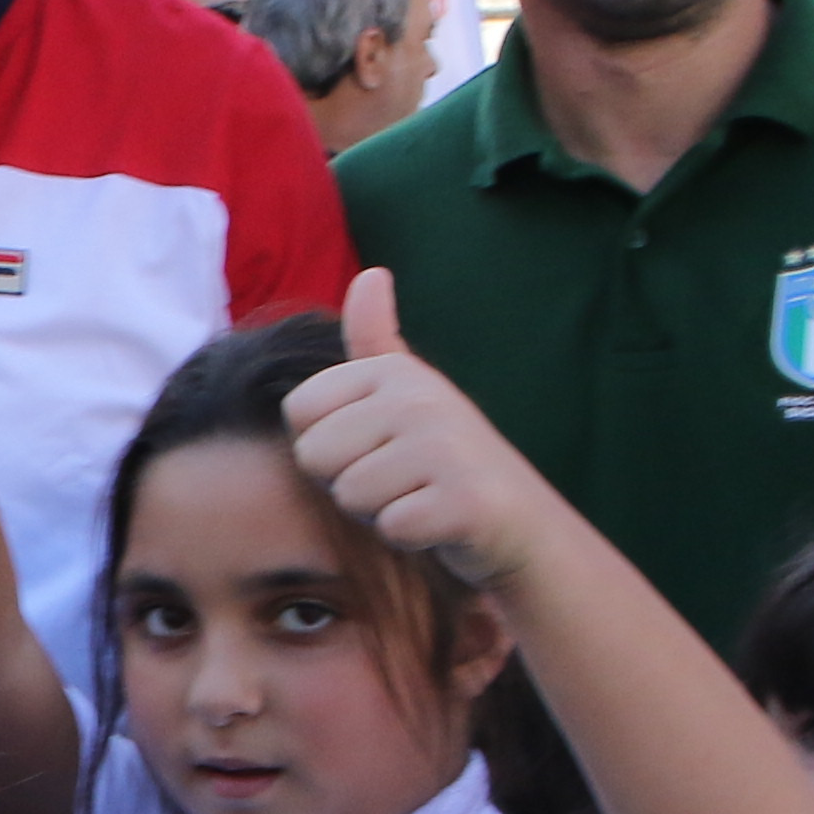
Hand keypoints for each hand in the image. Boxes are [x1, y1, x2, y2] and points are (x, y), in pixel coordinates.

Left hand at [282, 267, 562, 585]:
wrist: (517, 522)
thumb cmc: (444, 463)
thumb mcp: (407, 394)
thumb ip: (376, 340)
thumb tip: (371, 275)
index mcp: (393, 370)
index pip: (297, 413)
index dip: (328, 446)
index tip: (376, 448)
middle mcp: (419, 396)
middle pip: (314, 456)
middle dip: (349, 482)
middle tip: (401, 481)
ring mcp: (445, 445)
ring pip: (349, 495)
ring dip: (379, 512)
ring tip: (421, 498)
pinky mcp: (464, 500)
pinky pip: (391, 527)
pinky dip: (410, 538)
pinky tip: (440, 525)